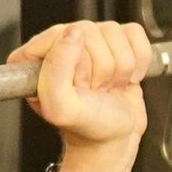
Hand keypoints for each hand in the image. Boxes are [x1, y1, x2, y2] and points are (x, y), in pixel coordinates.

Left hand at [12, 20, 151, 153]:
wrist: (114, 140)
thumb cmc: (87, 127)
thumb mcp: (61, 106)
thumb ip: (56, 69)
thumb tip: (73, 32)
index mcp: (34, 57)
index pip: (58, 34)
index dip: (74, 62)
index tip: (76, 85)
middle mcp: (59, 45)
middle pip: (90, 31)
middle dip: (100, 68)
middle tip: (93, 90)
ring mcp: (89, 42)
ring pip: (113, 31)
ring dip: (119, 68)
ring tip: (106, 86)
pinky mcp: (116, 43)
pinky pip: (134, 33)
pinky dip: (138, 59)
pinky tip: (123, 78)